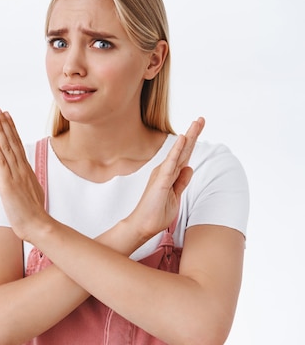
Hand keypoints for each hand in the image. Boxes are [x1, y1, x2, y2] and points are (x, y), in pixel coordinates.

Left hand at [0, 107, 47, 241]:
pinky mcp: (8, 184)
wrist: (39, 225)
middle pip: (12, 142)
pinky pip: (2, 164)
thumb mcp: (31, 192)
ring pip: (7, 149)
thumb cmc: (34, 213)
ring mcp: (15, 175)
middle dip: (4, 124)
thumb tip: (24, 178)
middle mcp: (21, 169)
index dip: (11, 129)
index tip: (6, 116)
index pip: (17, 144)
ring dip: (0, 132)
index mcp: (25, 170)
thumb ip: (26, 182)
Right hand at [124, 117, 205, 242]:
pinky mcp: (161, 180)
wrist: (143, 225)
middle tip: (201, 119)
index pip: (184, 156)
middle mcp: (165, 171)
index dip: (192, 142)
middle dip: (193, 134)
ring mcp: (162, 174)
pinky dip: (177, 150)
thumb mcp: (175, 196)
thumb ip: (181, 181)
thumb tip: (190, 167)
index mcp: (169, 175)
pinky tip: (182, 139)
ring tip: (196, 123)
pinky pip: (171, 163)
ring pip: (178, 153)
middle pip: (183, 150)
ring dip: (188, 138)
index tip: (199, 127)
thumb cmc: (156, 212)